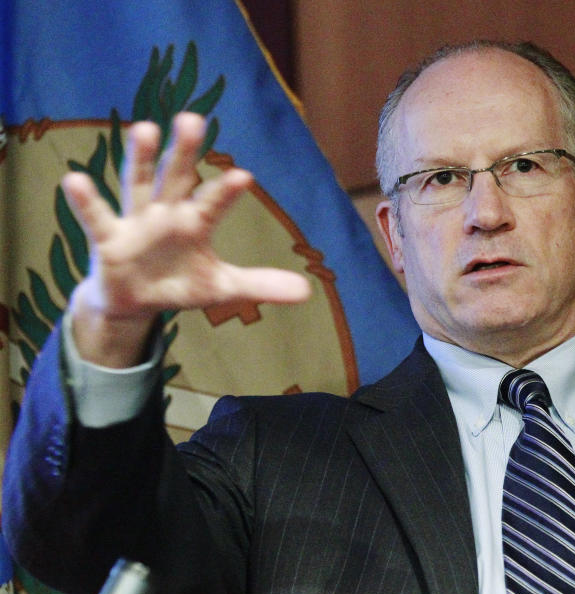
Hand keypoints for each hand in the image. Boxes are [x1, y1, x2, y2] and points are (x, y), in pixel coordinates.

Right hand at [63, 112, 310, 365]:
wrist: (134, 300)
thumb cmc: (181, 282)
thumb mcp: (222, 288)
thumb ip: (260, 284)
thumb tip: (307, 292)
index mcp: (196, 222)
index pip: (213, 203)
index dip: (225, 191)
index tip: (243, 176)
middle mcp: (167, 212)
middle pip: (176, 176)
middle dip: (184, 151)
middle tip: (193, 119)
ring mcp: (136, 221)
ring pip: (138, 184)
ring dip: (139, 158)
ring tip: (144, 127)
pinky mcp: (108, 238)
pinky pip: (96, 217)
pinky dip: (85, 200)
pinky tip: (74, 179)